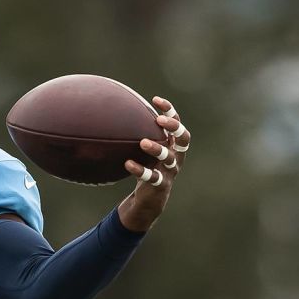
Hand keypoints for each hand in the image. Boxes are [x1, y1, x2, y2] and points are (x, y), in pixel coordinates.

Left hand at [118, 96, 191, 231]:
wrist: (150, 198)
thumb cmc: (147, 168)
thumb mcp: (145, 152)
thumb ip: (139, 136)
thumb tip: (114, 113)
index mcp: (174, 146)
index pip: (177, 124)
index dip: (170, 111)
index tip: (156, 100)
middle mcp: (177, 156)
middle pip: (183, 138)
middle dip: (174, 127)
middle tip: (159, 120)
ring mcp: (170, 171)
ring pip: (169, 158)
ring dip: (157, 149)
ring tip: (143, 142)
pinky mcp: (161, 184)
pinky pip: (153, 177)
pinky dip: (140, 170)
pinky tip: (128, 164)